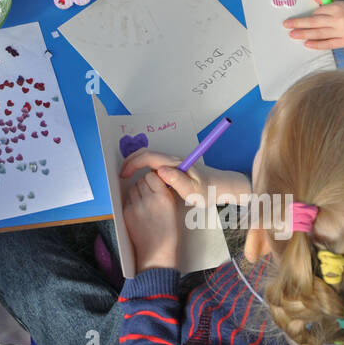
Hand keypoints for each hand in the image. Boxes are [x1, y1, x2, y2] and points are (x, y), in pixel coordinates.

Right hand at [121, 150, 251, 204]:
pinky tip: (141, 180)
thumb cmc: (208, 191)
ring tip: (127, 177)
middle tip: (121, 175)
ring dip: (136, 163)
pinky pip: (154, 164)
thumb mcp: (194, 191)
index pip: (148, 157)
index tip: (124, 175)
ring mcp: (173, 163)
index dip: (133, 164)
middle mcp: (172, 160)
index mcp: (174, 163)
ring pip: (149, 158)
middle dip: (130, 161)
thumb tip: (159, 171)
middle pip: (146, 153)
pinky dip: (143, 167)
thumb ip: (177, 181)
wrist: (222, 187)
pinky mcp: (175, 168)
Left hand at [122, 170, 181, 271]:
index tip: (155, 184)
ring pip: (133, 188)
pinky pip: (128, 199)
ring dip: (137, 191)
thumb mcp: (173, 208)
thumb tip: (157, 179)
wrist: (157, 251)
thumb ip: (164, 192)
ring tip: (144, 202)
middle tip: (150, 194)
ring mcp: (136, 206)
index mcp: (164, 197)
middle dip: (145, 184)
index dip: (153, 179)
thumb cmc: (168, 232)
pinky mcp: (127, 212)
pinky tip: (139, 211)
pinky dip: (132, 201)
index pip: (152, 175)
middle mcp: (149, 199)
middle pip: (141, 180)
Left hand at [284, 0, 343, 49]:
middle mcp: (339, 20)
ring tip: (293, 34)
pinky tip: (306, 44)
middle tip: (287, 24)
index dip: (310, 15)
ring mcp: (343, 32)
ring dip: (304, 34)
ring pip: (320, 33)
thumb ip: (325, 0)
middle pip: (315, 22)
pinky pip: (329, 44)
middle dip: (299, 23)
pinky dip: (317, 44)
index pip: (318, 12)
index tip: (304, 19)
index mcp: (338, 8)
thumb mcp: (340, 2)